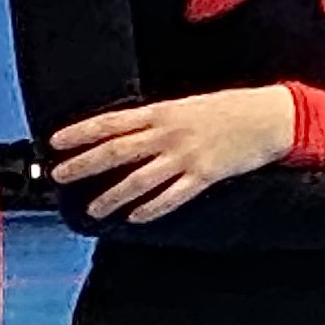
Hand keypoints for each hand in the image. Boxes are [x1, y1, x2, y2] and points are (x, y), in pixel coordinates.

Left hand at [48, 85, 297, 220]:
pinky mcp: (205, 175)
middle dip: (84, 164)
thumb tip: (127, 134)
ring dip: (113, 195)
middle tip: (59, 176)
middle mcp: (169, 133)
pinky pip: (173, 196)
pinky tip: (135, 218)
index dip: (81, 132)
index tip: (55, 142)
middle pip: (117, 151)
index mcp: (162, 112)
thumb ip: (158, 121)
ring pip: (140, 179)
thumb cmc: (229, 109)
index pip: (111, 122)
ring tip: (94, 209)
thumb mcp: (187, 106)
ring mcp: (186, 155)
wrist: (269, 117)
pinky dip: (152, 208)